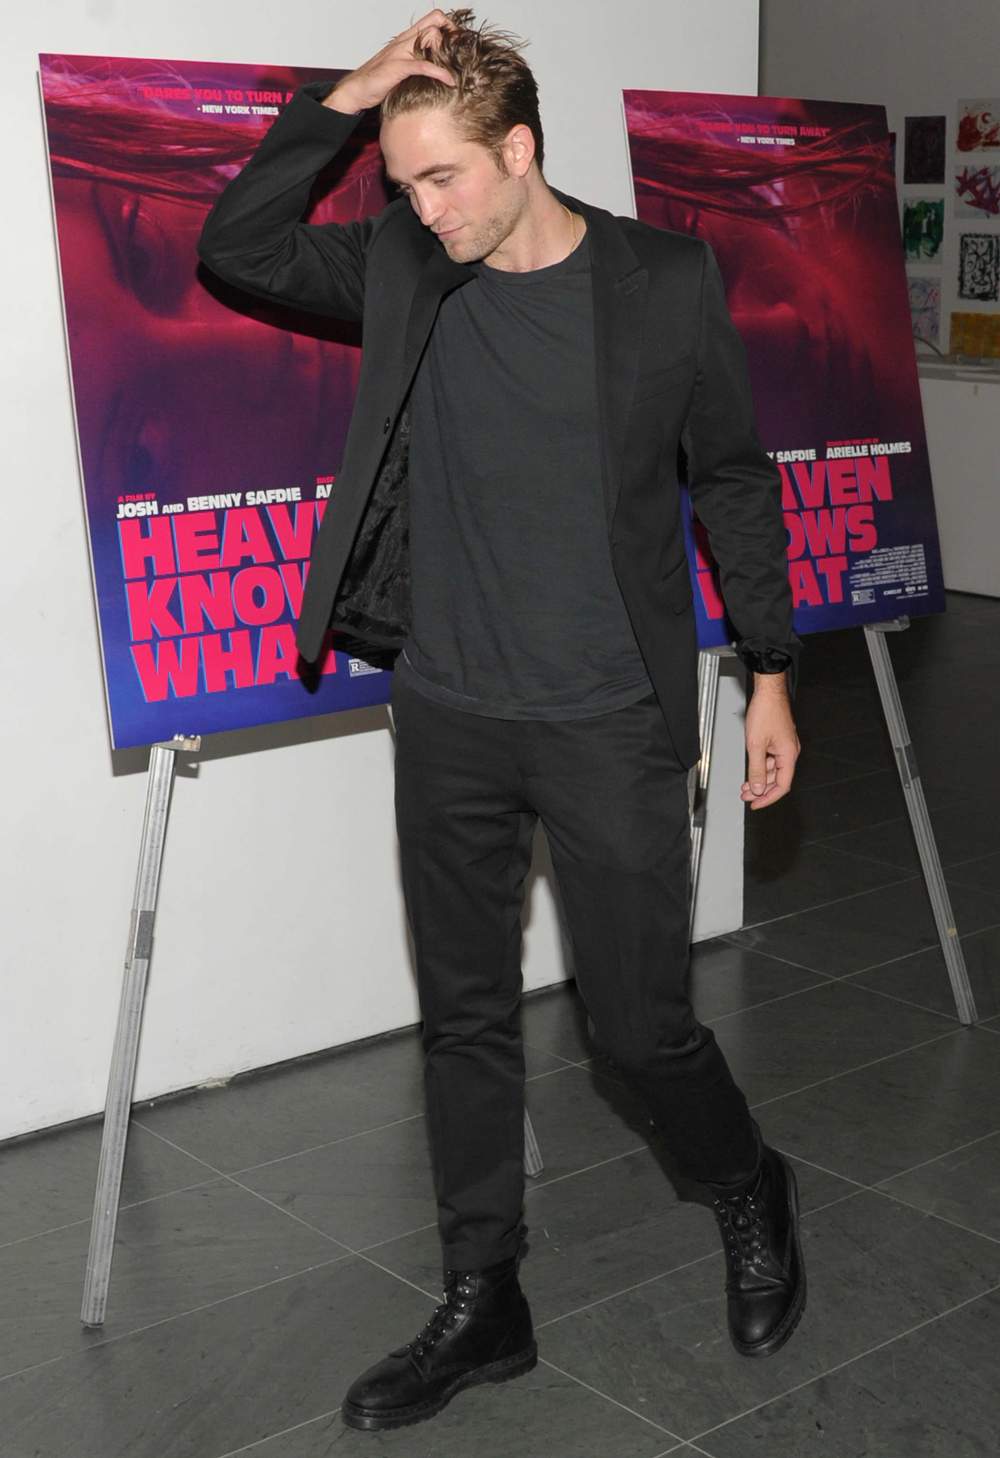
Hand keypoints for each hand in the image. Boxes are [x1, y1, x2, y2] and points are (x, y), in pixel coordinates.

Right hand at [324, 10, 457, 112]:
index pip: (433, 19)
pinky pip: (424, 66)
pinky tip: (450, 81)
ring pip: (431, 38)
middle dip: (453, 33)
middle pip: (435, 21)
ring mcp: (401, 52)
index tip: (459, 43)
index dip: (449, 27)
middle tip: (463, 51)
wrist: (357, 89)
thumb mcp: (403, 68)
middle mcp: (405, 40)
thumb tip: (438, 69)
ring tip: (460, 65)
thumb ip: (418, 63)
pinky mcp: (399, 67)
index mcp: (407, 39)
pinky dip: (440, 73)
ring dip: (448, 50)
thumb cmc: (378, 80)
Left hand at [741, 673, 799, 809]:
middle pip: (778, 779)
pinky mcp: (779, 739)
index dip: (768, 798)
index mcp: (789, 755)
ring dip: (759, 778)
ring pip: (773, 769)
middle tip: (745, 796)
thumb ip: (757, 769)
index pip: (782, 785)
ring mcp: (785, 745)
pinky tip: (751, 769)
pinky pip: (772, 759)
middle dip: (761, 789)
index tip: (755, 804)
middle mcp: (790, 751)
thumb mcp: (756, 745)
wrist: (768, 691)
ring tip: (745, 785)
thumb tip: (758, 788)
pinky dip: (761, 766)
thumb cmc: (766, 711)